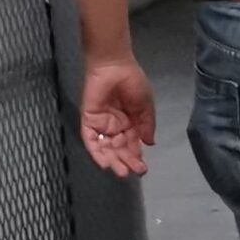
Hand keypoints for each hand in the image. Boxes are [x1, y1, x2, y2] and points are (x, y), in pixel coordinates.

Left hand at [81, 59, 155, 177]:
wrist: (115, 66)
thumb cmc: (133, 82)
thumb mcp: (146, 105)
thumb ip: (147, 125)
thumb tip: (150, 143)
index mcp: (131, 122)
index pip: (133, 144)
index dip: (136, 157)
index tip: (142, 168)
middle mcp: (116, 126)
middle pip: (119, 149)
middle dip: (125, 161)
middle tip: (130, 173)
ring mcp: (102, 124)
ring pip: (105, 147)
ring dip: (111, 160)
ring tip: (119, 171)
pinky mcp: (89, 120)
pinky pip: (91, 139)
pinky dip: (96, 151)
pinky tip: (103, 162)